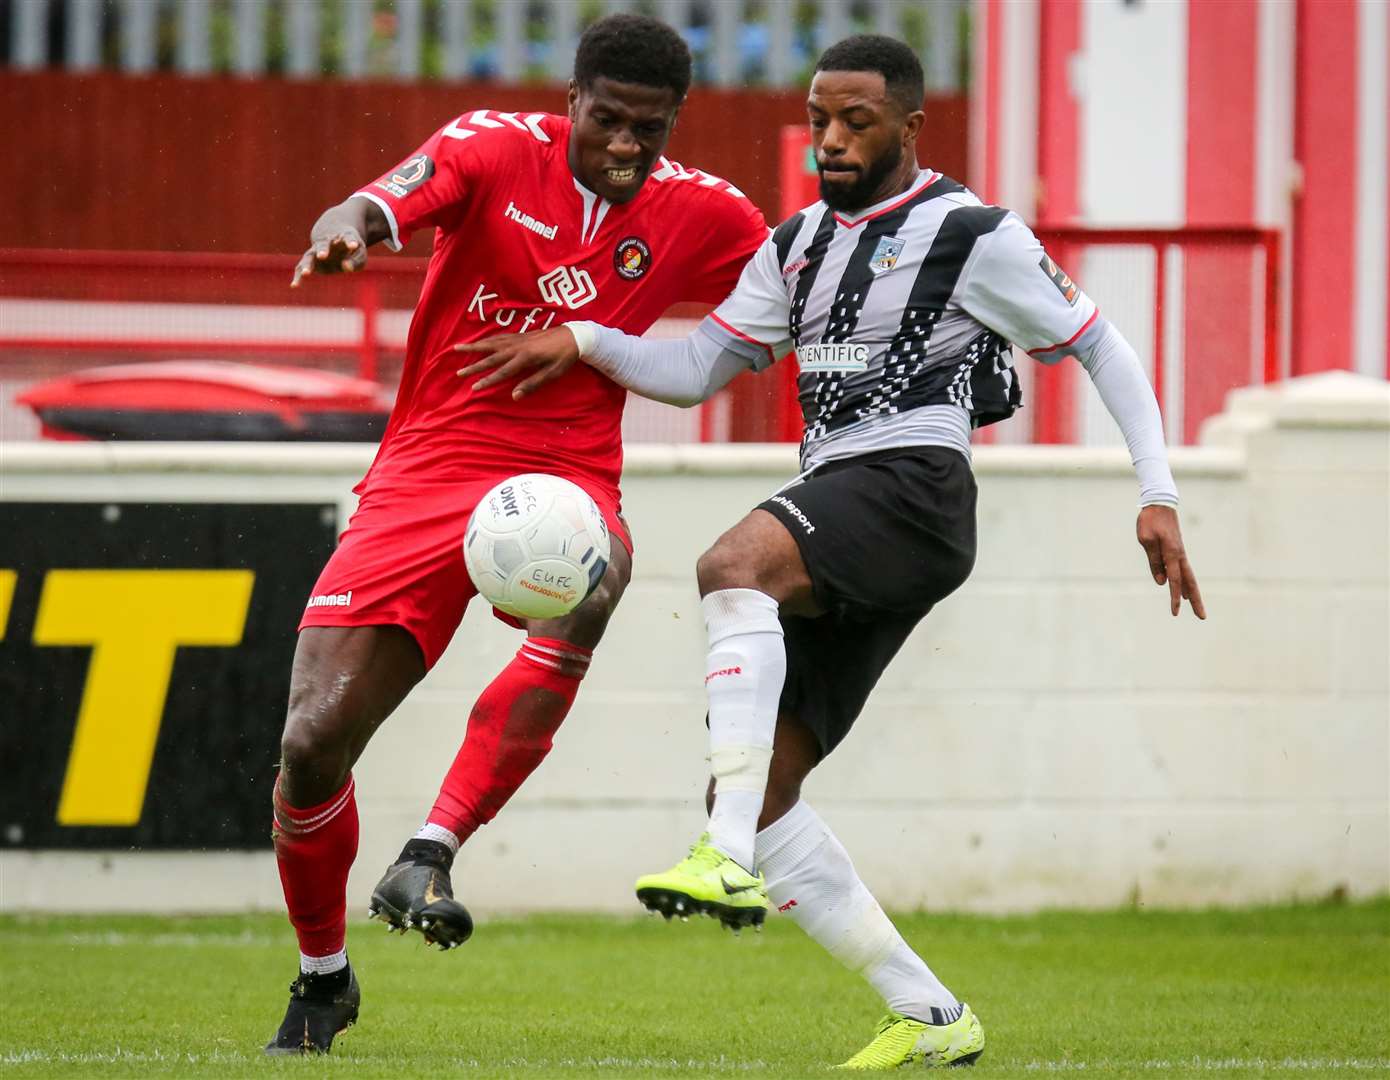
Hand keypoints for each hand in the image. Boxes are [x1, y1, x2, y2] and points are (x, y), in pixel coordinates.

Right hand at [291, 227, 367, 286]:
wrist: (334, 238)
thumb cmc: (350, 249)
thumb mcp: (359, 254)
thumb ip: (355, 261)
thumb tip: (346, 267)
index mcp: (342, 237)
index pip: (347, 237)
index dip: (350, 241)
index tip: (353, 245)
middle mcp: (327, 242)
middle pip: (323, 244)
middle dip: (323, 250)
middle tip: (322, 256)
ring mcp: (316, 251)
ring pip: (309, 256)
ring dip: (307, 264)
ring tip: (306, 273)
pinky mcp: (310, 261)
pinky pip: (301, 267)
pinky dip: (298, 276)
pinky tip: (294, 286)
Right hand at [454, 326, 580, 398]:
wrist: (574, 336)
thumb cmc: (564, 357)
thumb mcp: (552, 374)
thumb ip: (533, 384)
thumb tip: (514, 396)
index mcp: (525, 358)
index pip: (502, 372)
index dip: (487, 381)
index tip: (474, 387)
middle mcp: (518, 347)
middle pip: (491, 357)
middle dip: (474, 366)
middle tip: (459, 373)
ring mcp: (517, 339)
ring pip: (491, 343)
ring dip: (473, 346)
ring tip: (457, 348)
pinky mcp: (520, 334)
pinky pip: (498, 337)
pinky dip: (486, 340)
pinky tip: (480, 342)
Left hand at [1137, 505, 1205, 618]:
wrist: (1159, 503)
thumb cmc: (1150, 521)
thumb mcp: (1146, 540)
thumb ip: (1154, 561)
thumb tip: (1161, 581)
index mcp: (1172, 553)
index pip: (1174, 580)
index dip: (1174, 597)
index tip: (1175, 612)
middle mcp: (1179, 555)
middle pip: (1189, 582)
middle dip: (1195, 600)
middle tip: (1202, 617)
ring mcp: (1180, 553)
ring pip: (1189, 577)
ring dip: (1192, 593)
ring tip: (1197, 609)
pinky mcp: (1177, 551)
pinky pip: (1183, 571)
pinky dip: (1185, 582)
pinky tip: (1183, 591)